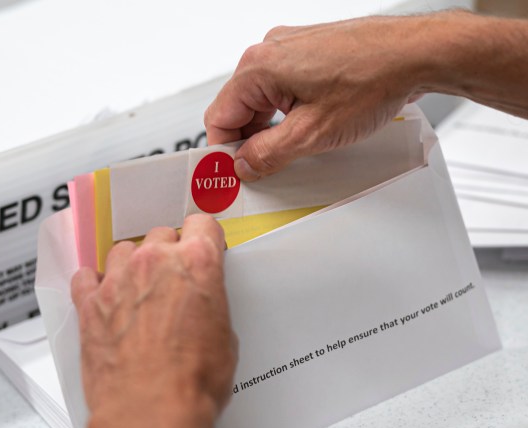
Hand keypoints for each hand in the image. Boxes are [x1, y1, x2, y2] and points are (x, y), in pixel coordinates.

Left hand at [71, 214, 236, 427]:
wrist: (152, 412)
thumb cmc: (192, 382)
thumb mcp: (225, 338)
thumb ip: (210, 305)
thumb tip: (202, 307)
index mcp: (196, 264)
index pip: (202, 224)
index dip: (205, 237)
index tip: (203, 246)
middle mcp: (154, 263)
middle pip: (161, 234)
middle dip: (169, 252)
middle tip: (173, 278)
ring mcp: (118, 280)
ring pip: (123, 250)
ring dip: (133, 265)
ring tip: (139, 290)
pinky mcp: (89, 304)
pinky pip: (86, 276)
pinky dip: (96, 283)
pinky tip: (106, 298)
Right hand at [205, 15, 434, 180]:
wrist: (414, 55)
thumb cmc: (372, 80)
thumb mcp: (311, 134)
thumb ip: (267, 154)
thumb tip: (243, 164)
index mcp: (259, 67)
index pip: (219, 117)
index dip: (223, 152)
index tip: (231, 174)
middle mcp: (269, 52)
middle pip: (238, 109)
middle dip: (247, 142)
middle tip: (262, 169)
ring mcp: (289, 50)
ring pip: (260, 101)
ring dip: (267, 130)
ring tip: (291, 150)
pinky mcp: (307, 54)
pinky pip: (281, 90)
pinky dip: (284, 114)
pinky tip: (303, 130)